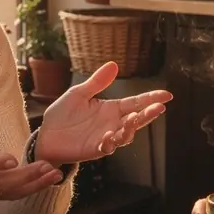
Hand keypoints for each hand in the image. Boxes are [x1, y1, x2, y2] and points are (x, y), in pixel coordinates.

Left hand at [36, 61, 171, 165]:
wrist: (46, 135)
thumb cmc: (63, 115)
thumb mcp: (79, 94)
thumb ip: (97, 82)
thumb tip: (114, 65)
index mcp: (112, 109)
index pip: (136, 102)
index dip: (151, 99)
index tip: (167, 95)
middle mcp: (113, 124)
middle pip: (136, 119)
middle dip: (148, 114)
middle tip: (159, 108)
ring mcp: (106, 137)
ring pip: (125, 134)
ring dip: (131, 128)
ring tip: (134, 118)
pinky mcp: (95, 149)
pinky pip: (107, 147)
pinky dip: (110, 142)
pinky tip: (110, 136)